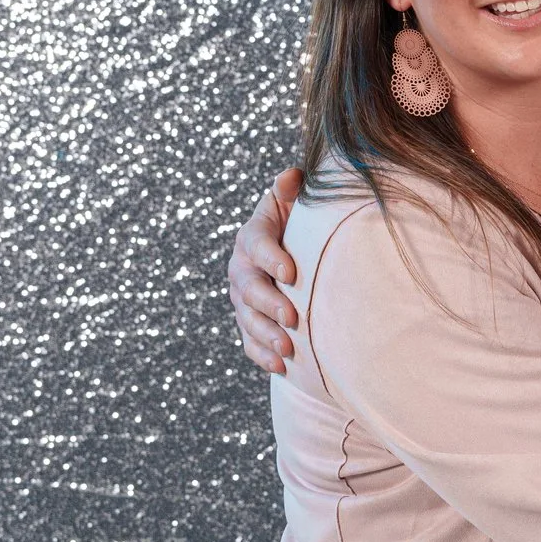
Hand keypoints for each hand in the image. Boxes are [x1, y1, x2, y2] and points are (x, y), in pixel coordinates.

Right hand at [228, 167, 302, 370]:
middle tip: (292, 318)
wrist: (292, 259)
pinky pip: (249, 343)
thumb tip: (293, 175)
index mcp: (252, 238)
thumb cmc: (298, 226)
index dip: (271, 258)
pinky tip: (282, 367)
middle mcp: (242, 270)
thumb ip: (291, 191)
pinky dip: (263, 356)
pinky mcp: (248, 324)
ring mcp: (242, 300)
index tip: (290, 273)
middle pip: (248, 289)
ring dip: (267, 336)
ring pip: (248, 320)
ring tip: (288, 349)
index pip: (257, 245)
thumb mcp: (294, 206)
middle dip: (269, 304)